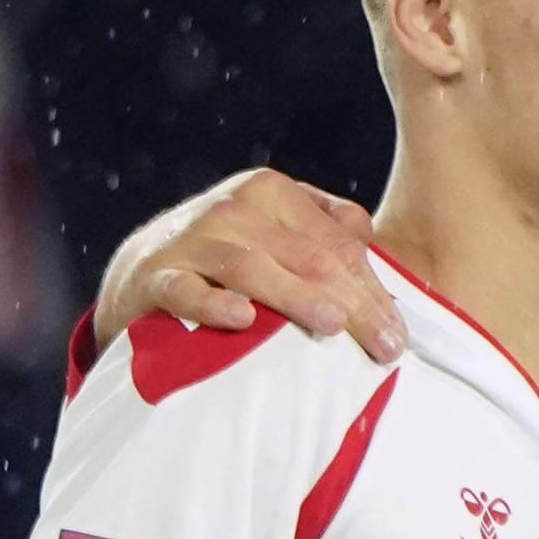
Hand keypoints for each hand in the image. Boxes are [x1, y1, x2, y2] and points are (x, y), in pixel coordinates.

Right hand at [93, 169, 405, 362]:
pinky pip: (187, 291)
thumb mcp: (276, 231)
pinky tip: (243, 318)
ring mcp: (193, 240)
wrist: (141, 271)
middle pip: (308, 258)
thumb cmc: (229, 257)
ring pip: (255, 269)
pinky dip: (214, 304)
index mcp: (273, 192)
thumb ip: (326, 230)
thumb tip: (371, 242)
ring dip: (296, 297)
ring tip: (332, 324)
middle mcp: (234, 208)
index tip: (398, 335)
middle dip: (352, 304)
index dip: (372, 289)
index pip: (337, 244)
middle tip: (384, 346)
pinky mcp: (155, 276)